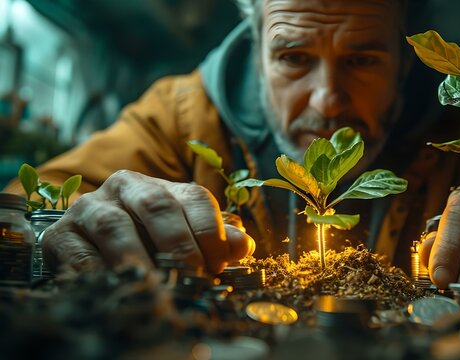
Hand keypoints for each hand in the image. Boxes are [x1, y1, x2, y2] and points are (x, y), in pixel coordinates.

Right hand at [41, 170, 254, 273]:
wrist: (87, 248)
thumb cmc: (146, 243)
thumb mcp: (183, 237)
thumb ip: (214, 240)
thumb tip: (242, 246)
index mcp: (162, 186)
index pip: (194, 197)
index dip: (210, 231)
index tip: (219, 266)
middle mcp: (125, 187)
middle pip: (157, 205)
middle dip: (179, 244)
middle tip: (192, 278)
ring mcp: (90, 208)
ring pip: (116, 226)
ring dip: (140, 260)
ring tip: (158, 287)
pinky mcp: (61, 235)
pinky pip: (80, 254)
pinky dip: (101, 274)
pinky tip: (120, 289)